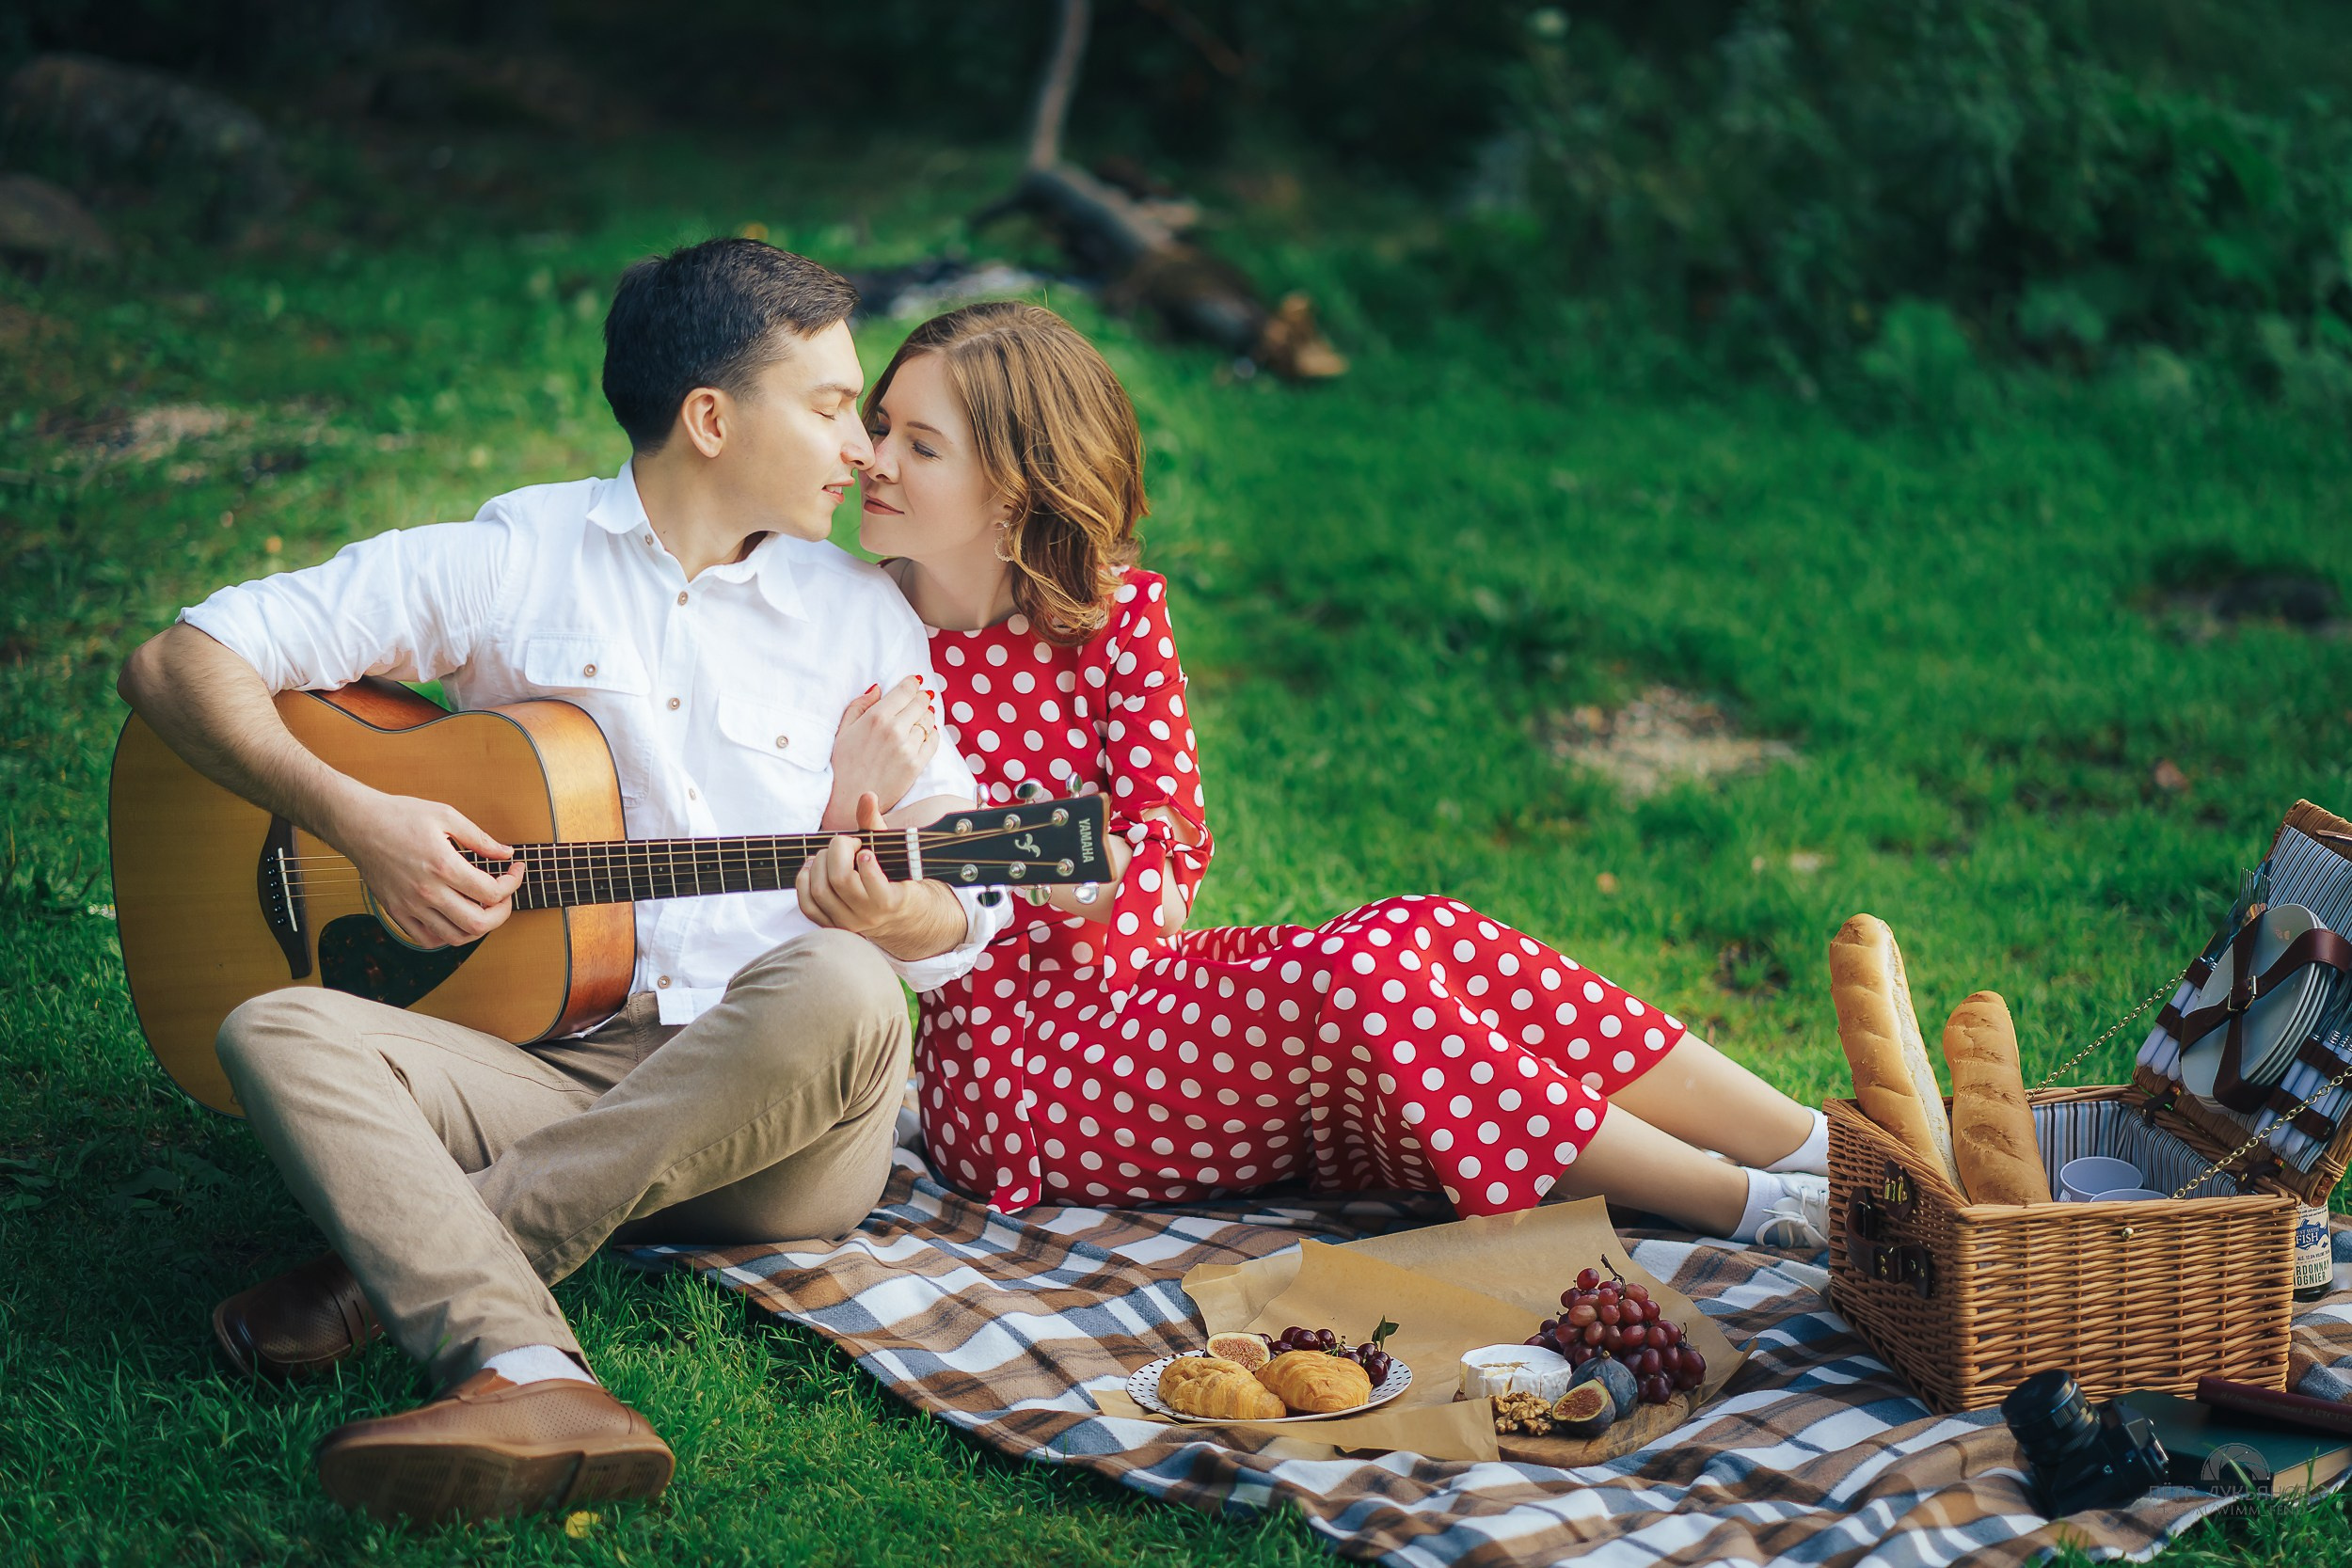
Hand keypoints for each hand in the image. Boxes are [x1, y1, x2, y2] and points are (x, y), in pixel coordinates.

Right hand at [325, 788, 525, 947]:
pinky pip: (427, 939)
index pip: (491, 892)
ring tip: (484, 908)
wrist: (357, 823)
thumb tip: (506, 853)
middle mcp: (427, 891)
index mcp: (443, 865)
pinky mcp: (396, 912)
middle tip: (505, 896)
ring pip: (455, 937)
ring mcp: (410, 905)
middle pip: (478, 923)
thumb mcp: (446, 816)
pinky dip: (448, 936)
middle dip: (503, 912)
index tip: (515, 870)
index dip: (512, 884)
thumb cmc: (400, 815)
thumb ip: (480, 838)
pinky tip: (456, 917)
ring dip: (478, 928)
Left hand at [797, 790, 957, 958]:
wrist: (892, 913)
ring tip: (828, 853)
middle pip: (840, 880)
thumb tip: (867, 796)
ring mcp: (846, 923)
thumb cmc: (891, 874)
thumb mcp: (890, 850)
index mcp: (891, 900)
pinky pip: (806, 905)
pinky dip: (804, 880)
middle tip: (846, 843)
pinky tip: (812, 867)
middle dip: (838, 851)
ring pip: (820, 891)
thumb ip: (876, 824)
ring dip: (819, 863)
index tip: (864, 850)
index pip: (875, 887)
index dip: (867, 865)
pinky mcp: (829, 924)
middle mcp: (868, 917)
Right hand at [823, 674, 938, 830]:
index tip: (914, 683)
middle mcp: (895, 730)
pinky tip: (927, 732)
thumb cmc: (842, 764)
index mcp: (876, 718)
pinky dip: (933, 733)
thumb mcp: (843, 730)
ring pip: (928, 721)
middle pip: (920, 703)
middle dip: (921, 698)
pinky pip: (934, 741)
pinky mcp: (916, 765)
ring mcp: (908, 748)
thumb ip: (860, 705)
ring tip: (922, 715)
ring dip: (927, 715)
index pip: (905, 691)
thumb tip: (878, 688)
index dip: (912, 684)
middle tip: (921, 697)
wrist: (849, 800)